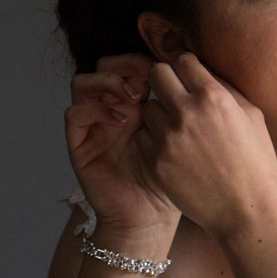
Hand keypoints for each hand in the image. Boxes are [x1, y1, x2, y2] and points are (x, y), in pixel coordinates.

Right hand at [65, 54, 178, 235]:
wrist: (152, 218)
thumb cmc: (174, 181)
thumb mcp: (186, 138)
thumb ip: (186, 108)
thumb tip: (201, 71)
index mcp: (137, 103)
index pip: (132, 64)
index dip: (147, 59)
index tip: (169, 69)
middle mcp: (111, 109)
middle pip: (105, 65)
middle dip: (126, 64)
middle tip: (149, 78)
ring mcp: (93, 125)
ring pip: (83, 82)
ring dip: (108, 82)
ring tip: (134, 95)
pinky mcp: (80, 144)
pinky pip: (75, 113)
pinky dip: (96, 110)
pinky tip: (123, 120)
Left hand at [136, 53, 276, 237]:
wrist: (247, 211)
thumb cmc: (256, 163)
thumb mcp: (252, 116)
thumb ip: (225, 88)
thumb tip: (203, 70)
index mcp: (214, 97)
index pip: (183, 60)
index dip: (186, 69)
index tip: (189, 81)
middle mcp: (187, 113)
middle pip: (156, 74)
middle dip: (164, 81)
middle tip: (173, 96)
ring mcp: (168, 139)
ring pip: (147, 108)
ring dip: (159, 114)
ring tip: (177, 131)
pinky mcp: (156, 162)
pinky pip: (143, 137)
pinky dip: (154, 141)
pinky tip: (173, 152)